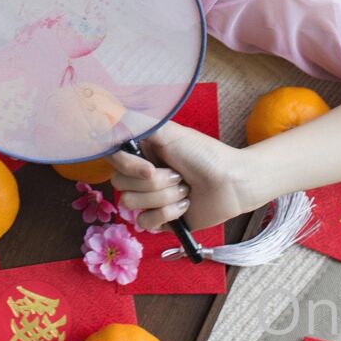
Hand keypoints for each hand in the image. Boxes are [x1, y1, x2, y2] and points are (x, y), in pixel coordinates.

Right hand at [109, 120, 269, 232]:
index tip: (150, 168)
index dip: (128, 166)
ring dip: (165, 197)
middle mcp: (140, 175)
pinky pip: (146, 223)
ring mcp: (148, 199)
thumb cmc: (204, 154)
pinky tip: (185, 205)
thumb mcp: (169, 132)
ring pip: (131, 205)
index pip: (112, 159)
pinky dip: (168, 214)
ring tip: (185, 189)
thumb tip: (109, 117)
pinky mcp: (159, 220)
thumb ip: (137, 124)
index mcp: (140, 152)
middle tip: (178, 176)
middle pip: (120, 184)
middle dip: (155, 183)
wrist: (231, 183)